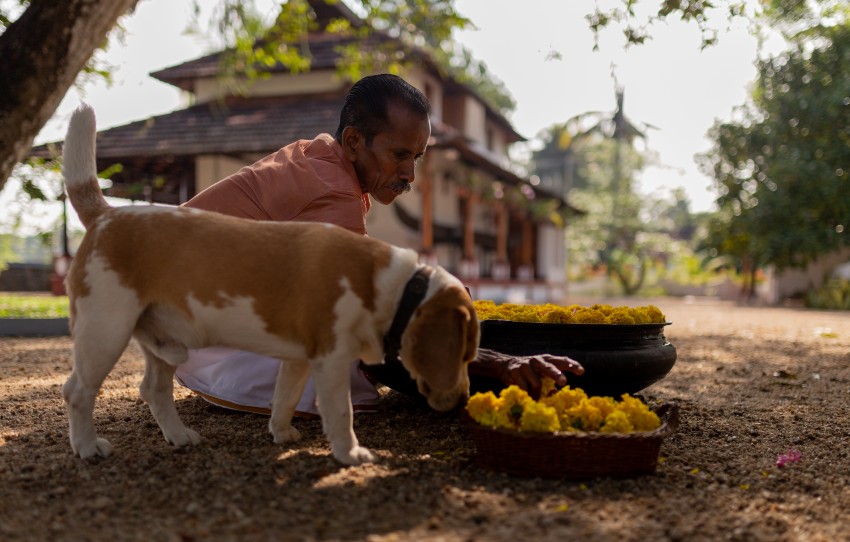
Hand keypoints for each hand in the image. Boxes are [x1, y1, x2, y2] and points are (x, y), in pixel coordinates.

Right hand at [469, 348, 584, 398]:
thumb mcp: (541, 374)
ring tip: (536, 398)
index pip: (562, 360)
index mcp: (547, 360)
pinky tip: (526, 395)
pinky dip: (527, 394)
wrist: (505, 365)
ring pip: (536, 382)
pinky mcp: (515, 371)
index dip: (572, 365)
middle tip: (564, 382)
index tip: (581, 372)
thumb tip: (556, 392)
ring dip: (538, 394)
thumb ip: (550, 381)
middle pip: (549, 367)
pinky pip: (524, 386)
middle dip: (557, 374)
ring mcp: (525, 365)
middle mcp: (537, 360)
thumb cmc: (529, 372)